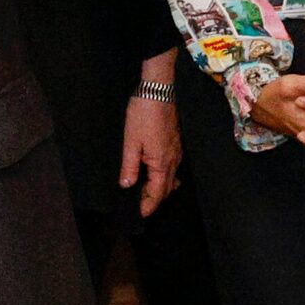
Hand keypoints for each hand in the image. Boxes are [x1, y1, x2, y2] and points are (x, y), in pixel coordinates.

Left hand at [120, 52, 182, 216]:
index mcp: (162, 163)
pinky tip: (154, 171)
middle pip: (167, 188)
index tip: (140, 214)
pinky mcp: (175, 143)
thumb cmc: (144, 114)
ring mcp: (176, 151)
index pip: (157, 193)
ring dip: (160, 188)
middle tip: (140, 205)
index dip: (148, 205)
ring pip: (171, 177)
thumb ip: (129, 166)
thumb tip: (127, 185)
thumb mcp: (130, 141)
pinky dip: (164, 175)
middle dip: (154, 199)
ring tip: (145, 191)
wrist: (159, 90)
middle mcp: (173, 160)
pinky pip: (172, 166)